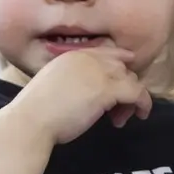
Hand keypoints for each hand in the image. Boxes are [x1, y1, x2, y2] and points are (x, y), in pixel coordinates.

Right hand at [13, 48, 151, 144]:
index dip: (121, 60)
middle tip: (117, 111)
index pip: (106, 52)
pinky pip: (137, 93)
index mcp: (72, 55)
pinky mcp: (108, 90)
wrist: (30, 121)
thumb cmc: (36, 111)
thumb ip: (74, 80)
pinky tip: (140, 114)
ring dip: (131, 99)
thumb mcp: (55, 85)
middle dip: (123, 87)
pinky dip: (143, 103)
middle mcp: (88, 59)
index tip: (130, 68)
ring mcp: (98, 72)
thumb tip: (91, 91)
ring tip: (119, 118)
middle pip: (121, 67)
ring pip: (131, 80)